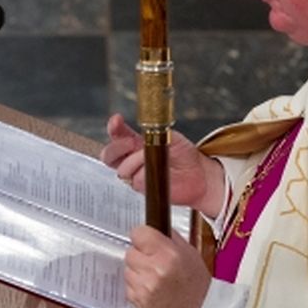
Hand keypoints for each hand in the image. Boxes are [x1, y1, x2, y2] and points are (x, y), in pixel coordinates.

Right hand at [100, 114, 224, 216]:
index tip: (116, 120)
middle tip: (131, 142)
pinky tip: (154, 171)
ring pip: (122, 169)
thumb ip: (153, 135)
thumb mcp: (170, 137)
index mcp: (135, 142)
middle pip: (109, 155)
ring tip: (150, 157)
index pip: (117, 134)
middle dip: (117, 147)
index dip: (114, 127)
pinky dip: (144, 174)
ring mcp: (135, 173)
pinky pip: (136, 180)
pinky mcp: (142, 187)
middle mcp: (131, 158)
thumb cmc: (183, 153)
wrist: (198, 174)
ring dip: (135, 161)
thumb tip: (140, 139)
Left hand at [125, 226, 210, 307]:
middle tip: (154, 261)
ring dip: (137, 271)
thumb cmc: (198, 286)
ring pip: (128, 269)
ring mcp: (144, 287)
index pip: (139, 233)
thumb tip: (155, 228)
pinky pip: (128, 286)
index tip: (146, 239)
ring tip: (154, 277)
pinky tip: (152, 289)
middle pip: (130, 251)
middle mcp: (154, 270)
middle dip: (140, 254)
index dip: (143, 236)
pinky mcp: (138, 301)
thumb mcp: (191, 253)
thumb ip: (170, 238)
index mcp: (169, 254)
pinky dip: (137, 286)